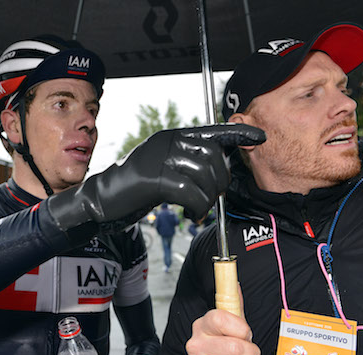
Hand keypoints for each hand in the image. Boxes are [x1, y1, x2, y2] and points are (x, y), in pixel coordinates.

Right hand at [47, 124, 264, 234]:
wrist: (103, 201)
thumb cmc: (137, 189)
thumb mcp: (166, 170)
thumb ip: (188, 164)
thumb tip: (219, 171)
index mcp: (173, 137)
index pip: (212, 131)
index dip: (238, 134)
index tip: (259, 138)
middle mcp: (168, 141)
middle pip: (214, 155)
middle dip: (221, 181)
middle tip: (212, 199)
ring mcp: (160, 158)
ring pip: (205, 174)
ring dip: (208, 198)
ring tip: (198, 210)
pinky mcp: (154, 178)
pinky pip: (190, 192)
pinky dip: (197, 207)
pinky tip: (191, 214)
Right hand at [186, 288, 260, 354]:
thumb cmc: (222, 348)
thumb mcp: (228, 325)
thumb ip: (233, 304)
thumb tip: (235, 282)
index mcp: (202, 325)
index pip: (221, 319)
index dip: (241, 327)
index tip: (246, 333)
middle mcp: (196, 345)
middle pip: (237, 348)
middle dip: (253, 353)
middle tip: (250, 354)